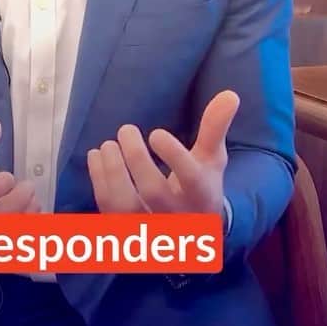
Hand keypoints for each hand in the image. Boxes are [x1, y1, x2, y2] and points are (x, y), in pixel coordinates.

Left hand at [87, 91, 239, 218]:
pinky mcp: (127, 230)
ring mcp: (150, 226)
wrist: (190, 230)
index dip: (174, 156)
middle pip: (153, 191)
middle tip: (126, 130)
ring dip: (112, 172)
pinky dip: (99, 182)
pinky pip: (108, 210)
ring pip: (125, 205)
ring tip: (107, 145)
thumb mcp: (212, 160)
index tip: (156, 133)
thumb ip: (216, 129)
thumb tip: (229, 94)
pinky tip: (97, 157)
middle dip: (136, 158)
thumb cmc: (200, 185)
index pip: (191, 179)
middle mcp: (177, 215)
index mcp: (202, 196)